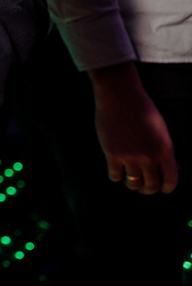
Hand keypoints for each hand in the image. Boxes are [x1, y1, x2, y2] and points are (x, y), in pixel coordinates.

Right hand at [89, 62, 177, 194]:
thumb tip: (174, 169)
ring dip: (132, 185)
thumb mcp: (161, 131)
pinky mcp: (111, 154)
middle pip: (151, 186)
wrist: (119, 96)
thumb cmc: (142, 110)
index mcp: (165, 151)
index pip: (170, 181)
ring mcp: (129, 157)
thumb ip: (167, 152)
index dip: (166, 188)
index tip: (162, 188)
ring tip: (130, 179)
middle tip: (144, 187)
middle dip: (148, 189)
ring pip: (133, 184)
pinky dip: (116, 176)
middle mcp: (149, 157)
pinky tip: (116, 169)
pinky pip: (115, 176)